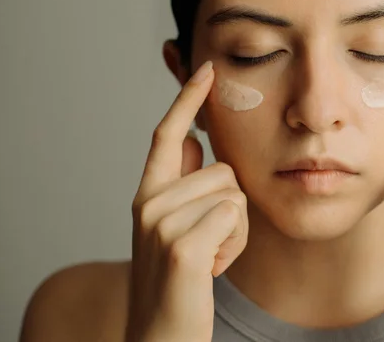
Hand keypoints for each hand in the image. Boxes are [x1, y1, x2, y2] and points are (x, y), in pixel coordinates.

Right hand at [125, 61, 248, 341]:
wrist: (160, 338)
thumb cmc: (178, 284)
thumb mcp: (174, 229)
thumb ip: (180, 184)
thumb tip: (190, 141)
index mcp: (147, 195)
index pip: (168, 135)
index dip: (188, 99)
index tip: (206, 68)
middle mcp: (148, 203)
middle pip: (223, 170)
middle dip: (232, 208)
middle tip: (208, 246)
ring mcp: (162, 223)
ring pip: (233, 194)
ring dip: (235, 231)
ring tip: (208, 259)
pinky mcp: (182, 246)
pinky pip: (235, 217)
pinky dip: (235, 245)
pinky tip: (211, 269)